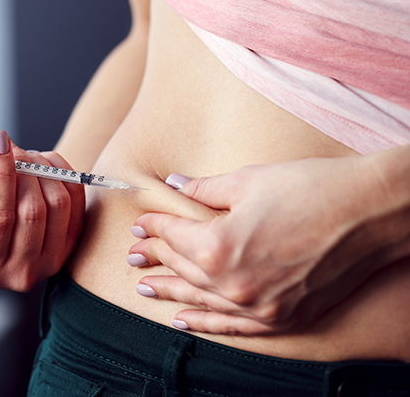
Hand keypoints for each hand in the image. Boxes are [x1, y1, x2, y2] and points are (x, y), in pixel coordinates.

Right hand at [0, 126, 84, 291]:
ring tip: (24, 156)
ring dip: (42, 168)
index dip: (0, 174)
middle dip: (23, 168)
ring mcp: (51, 262)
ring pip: (57, 203)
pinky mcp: (73, 246)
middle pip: (32, 210)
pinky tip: (43, 164)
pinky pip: (76, 200)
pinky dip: (62, 172)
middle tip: (11, 146)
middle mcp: (19, 273)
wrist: (9, 232)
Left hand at [129, 155, 409, 334]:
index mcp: (219, 245)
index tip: (140, 222)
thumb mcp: (248, 180)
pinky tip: (183, 320)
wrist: (372, 210)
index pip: (173, 237)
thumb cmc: (311, 187)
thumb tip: (175, 183)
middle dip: (155, 257)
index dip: (153, 227)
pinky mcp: (283, 317)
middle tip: (134, 253)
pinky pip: (232, 327)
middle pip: (182, 268)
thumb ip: (203, 189)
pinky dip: (205, 323)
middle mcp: (234, 283)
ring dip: (170, 292)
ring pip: (200, 299)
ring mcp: (259, 306)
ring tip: (145, 286)